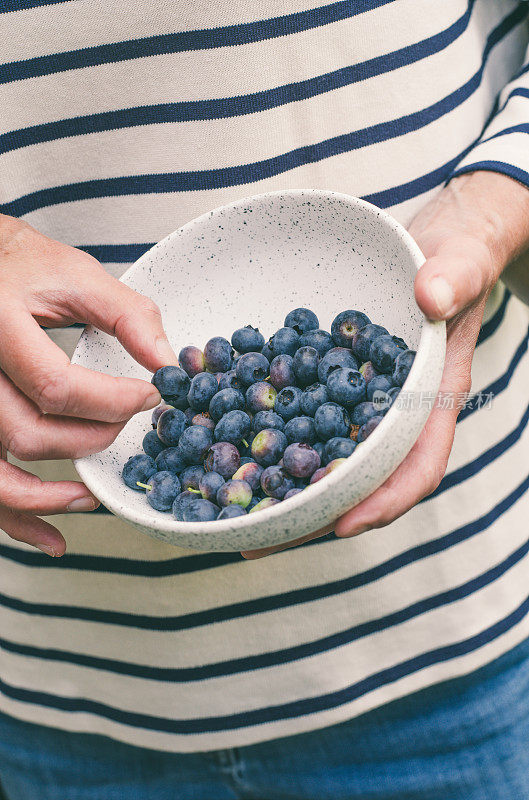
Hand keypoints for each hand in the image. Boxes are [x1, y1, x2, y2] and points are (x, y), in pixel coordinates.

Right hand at [0, 215, 177, 555]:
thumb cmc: (20, 266)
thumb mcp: (75, 275)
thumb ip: (127, 314)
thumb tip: (168, 361)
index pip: (56, 386)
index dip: (112, 401)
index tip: (150, 397)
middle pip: (28, 434)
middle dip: (91, 440)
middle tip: (126, 426)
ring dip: (46, 498)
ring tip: (89, 500)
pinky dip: (15, 517)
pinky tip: (50, 537)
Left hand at [243, 170, 528, 558]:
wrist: (436, 248)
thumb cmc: (458, 258)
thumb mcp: (462, 261)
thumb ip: (454, 277)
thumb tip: (431, 296)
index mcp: (433, 398)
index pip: (419, 464)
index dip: (386, 501)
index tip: (345, 526)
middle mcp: (396, 413)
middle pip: (361, 480)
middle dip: (315, 516)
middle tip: (259, 541)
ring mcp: (364, 403)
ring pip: (328, 460)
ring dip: (286, 490)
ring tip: (233, 515)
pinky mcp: (336, 385)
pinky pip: (306, 421)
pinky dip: (274, 442)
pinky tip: (230, 449)